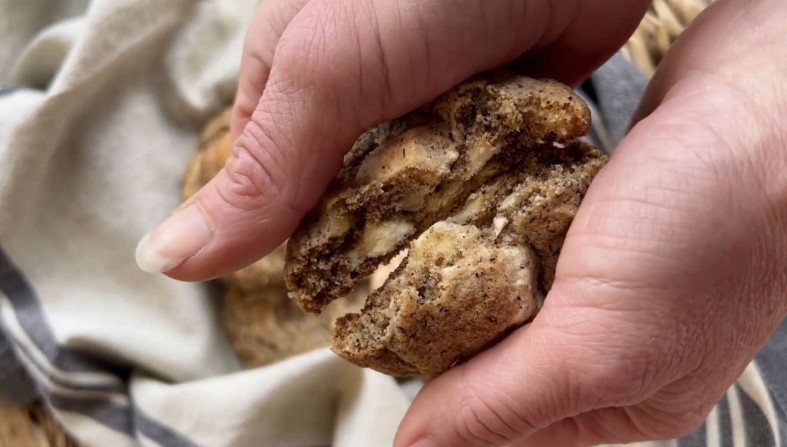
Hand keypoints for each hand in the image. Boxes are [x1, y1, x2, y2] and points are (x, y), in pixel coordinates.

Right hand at [134, 0, 649, 276]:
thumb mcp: (323, 74)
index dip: (287, 240)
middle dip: (367, 238)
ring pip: (414, 193)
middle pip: (344, 195)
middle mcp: (359, 91)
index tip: (321, 293)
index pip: (269, 181)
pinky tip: (489, 236)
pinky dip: (482, 204)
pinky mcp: (492, 111)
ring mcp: (429, 102)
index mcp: (294, 73)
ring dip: (430, 225)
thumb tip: (168, 259)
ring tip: (449, 271)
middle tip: (396, 284)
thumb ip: (261, 170)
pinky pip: (476, 178)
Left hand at [395, 0, 786, 444]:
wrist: (767, 103)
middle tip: (387, 305)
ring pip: (507, 297)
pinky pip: (521, 240)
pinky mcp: (594, 219)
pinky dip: (491, 231)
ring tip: (414, 260)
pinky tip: (464, 218)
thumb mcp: (600, 344)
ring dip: (465, 279)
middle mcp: (615, 344)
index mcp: (626, 399)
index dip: (446, 404)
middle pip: (502, 360)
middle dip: (448, 337)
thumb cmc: (709, 231)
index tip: (387, 363)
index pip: (508, 426)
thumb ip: (505, 402)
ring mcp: (605, 279)